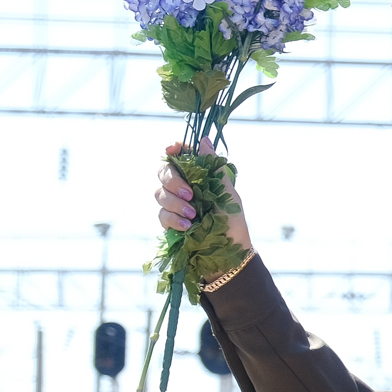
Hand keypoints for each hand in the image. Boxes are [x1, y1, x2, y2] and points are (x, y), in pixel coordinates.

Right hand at [154, 138, 253, 252]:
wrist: (228, 251)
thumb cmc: (231, 220)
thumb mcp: (228, 192)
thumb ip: (214, 168)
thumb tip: (204, 140)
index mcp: (198, 176)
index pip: (180, 156)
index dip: (174, 150)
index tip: (172, 149)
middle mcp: (183, 187)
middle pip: (164, 172)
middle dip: (173, 181)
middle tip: (190, 194)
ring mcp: (174, 204)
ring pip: (159, 194)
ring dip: (175, 203)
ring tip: (193, 215)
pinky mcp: (168, 222)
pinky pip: (161, 214)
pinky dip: (173, 219)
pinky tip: (187, 226)